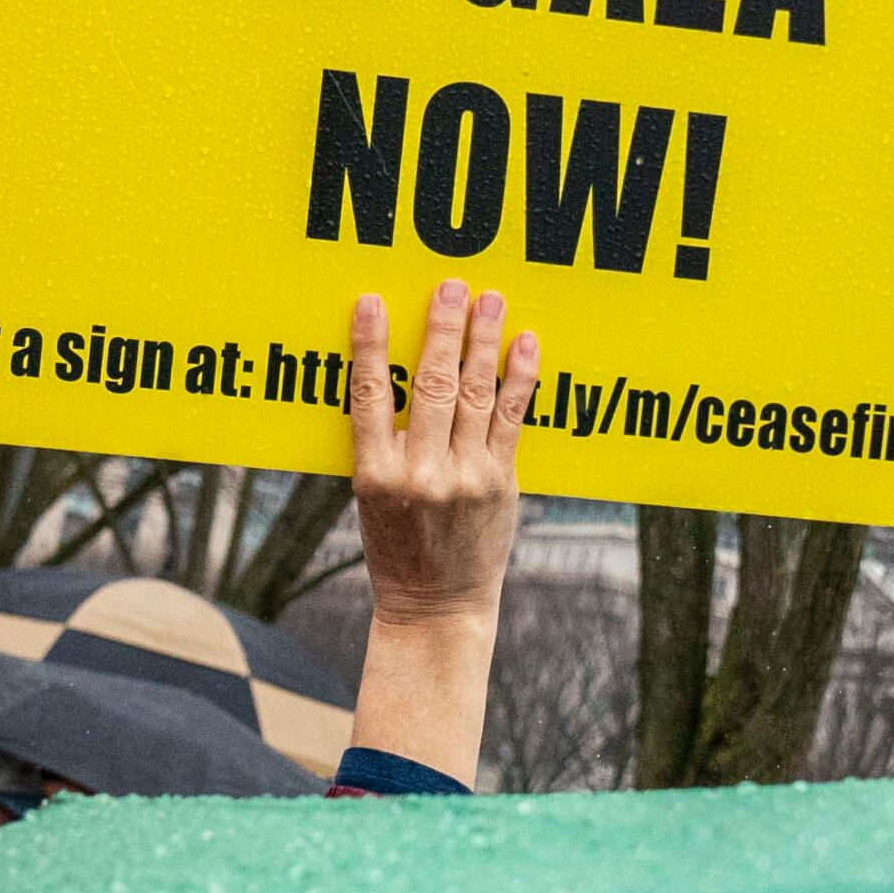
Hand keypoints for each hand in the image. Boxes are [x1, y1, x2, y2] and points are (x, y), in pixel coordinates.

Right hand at [342, 280, 534, 788]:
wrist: (436, 606)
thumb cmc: (397, 548)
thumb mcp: (370, 497)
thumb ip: (382, 443)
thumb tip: (395, 377)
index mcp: (375, 475)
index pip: (369, 394)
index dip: (369, 345)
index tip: (371, 302)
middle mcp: (421, 473)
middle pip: (430, 384)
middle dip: (442, 329)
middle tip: (451, 286)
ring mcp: (466, 477)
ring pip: (474, 393)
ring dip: (483, 340)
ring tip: (490, 299)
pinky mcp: (501, 482)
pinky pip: (512, 419)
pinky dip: (519, 378)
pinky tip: (524, 343)